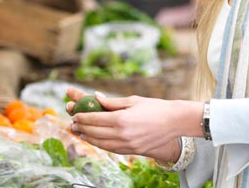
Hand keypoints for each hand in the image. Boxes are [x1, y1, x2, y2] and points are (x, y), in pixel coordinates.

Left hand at [66, 88, 202, 161]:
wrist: (174, 122)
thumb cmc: (154, 107)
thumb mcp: (132, 100)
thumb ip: (112, 102)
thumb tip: (96, 98)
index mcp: (121, 119)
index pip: (95, 119)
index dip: (82, 117)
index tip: (75, 115)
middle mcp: (123, 134)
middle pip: (95, 132)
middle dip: (82, 128)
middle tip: (73, 124)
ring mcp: (128, 145)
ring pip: (102, 144)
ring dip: (89, 138)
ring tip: (81, 133)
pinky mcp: (133, 151)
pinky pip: (112, 149)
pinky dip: (101, 145)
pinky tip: (96, 140)